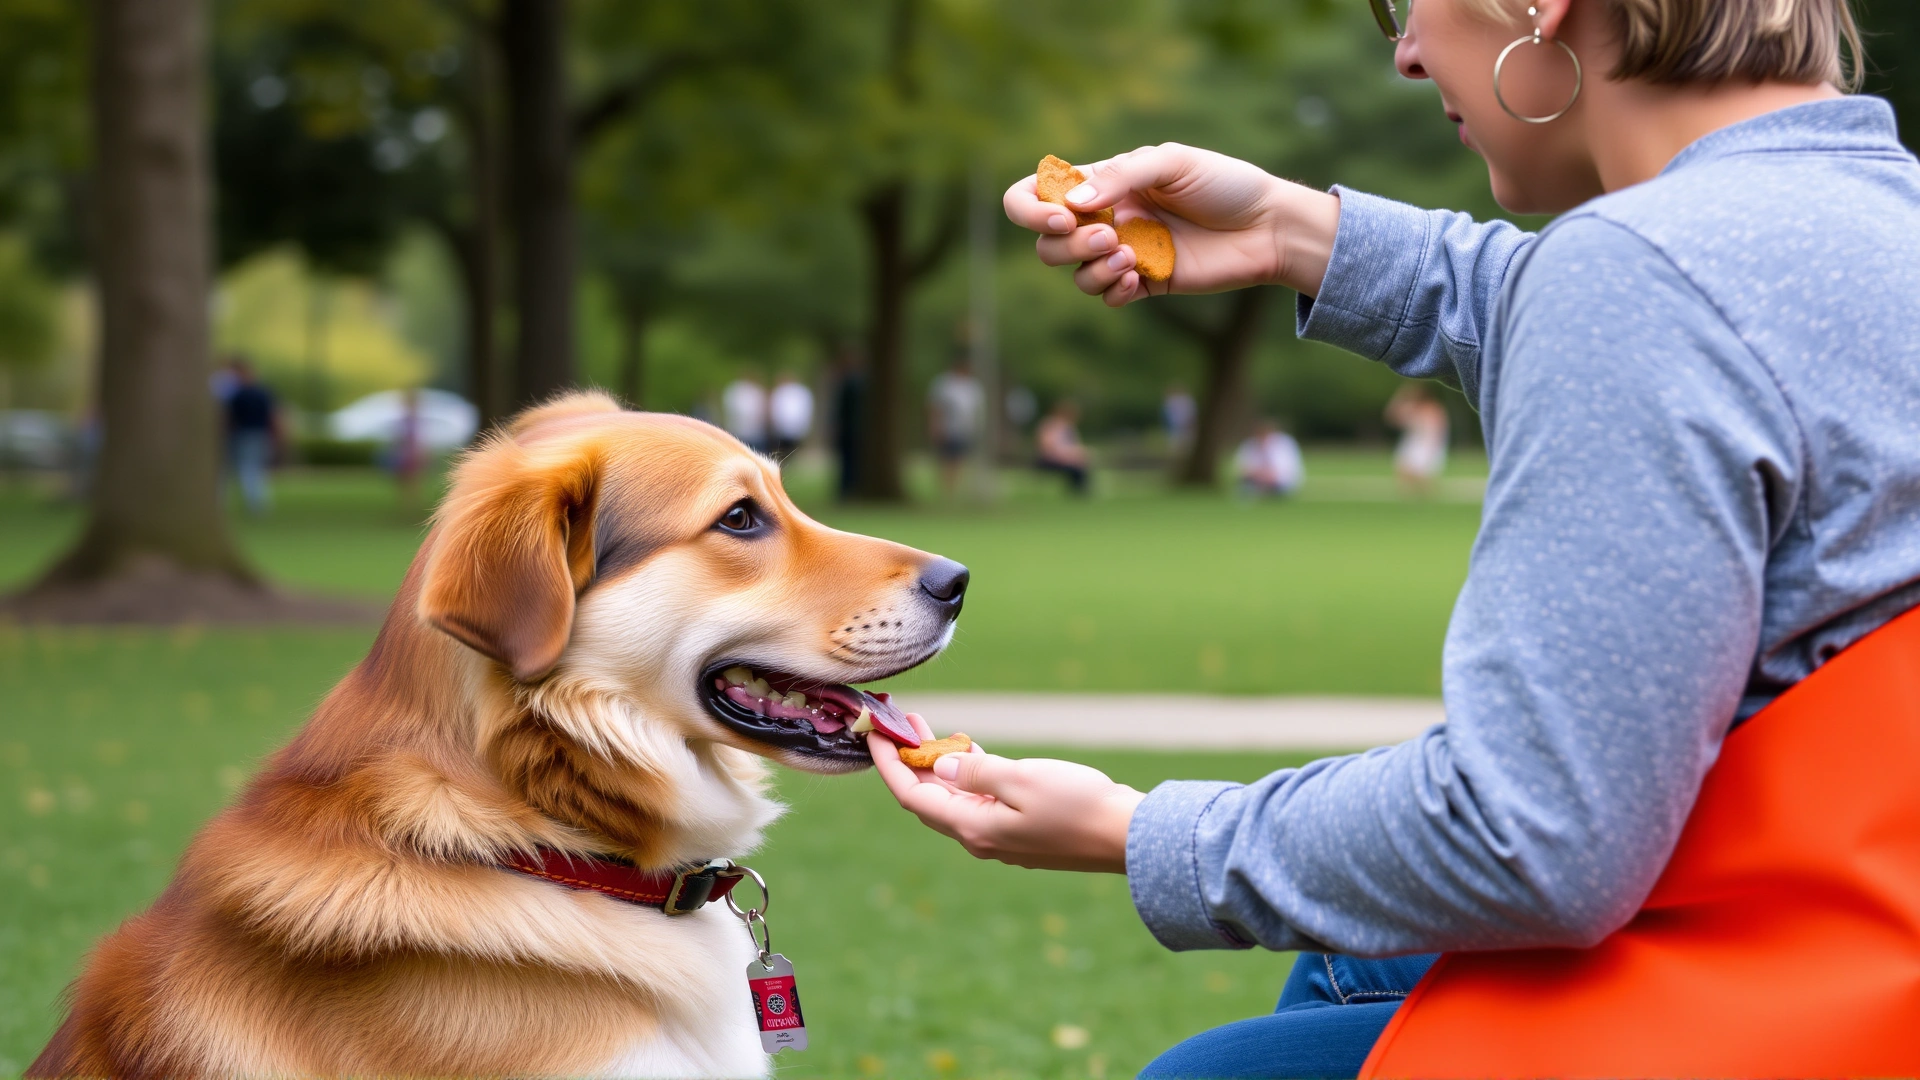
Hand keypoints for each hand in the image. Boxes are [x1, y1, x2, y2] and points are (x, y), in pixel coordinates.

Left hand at [868, 714, 1146, 872]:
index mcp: (974, 828)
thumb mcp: (1021, 780)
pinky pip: (978, 798)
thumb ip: (975, 772)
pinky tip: (964, 748)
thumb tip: (940, 767)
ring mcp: (1001, 834)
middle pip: (928, 796)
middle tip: (895, 722)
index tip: (873, 733)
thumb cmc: (1078, 805)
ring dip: (936, 763)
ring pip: (953, 796)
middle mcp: (981, 836)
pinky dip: (965, 772)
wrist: (1127, 836)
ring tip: (922, 727)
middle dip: (908, 759)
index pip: (913, 795)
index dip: (889, 764)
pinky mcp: (1020, 827)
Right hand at [1003, 143, 1341, 306]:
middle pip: (1046, 242)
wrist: (1267, 226)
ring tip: (1129, 259)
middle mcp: (1105, 218)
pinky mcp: (1144, 283)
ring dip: (1090, 269)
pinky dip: (1111, 290)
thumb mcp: (1172, 163)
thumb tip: (1071, 203)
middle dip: (1066, 244)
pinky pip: (1105, 296)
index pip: (1034, 193)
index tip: (1063, 216)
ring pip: (1072, 272)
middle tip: (1109, 238)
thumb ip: (1121, 177)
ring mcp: (1122, 252)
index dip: (1030, 208)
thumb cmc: (1223, 183)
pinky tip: (1136, 279)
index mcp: (1101, 182)